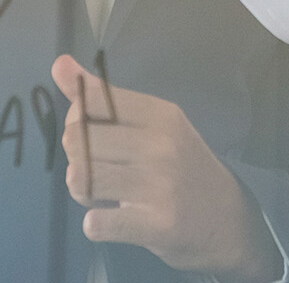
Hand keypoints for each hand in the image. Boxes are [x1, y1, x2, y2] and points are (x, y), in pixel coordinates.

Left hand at [50, 55, 282, 281]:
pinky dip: (95, 224)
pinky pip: (96, 222)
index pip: (89, 99)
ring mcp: (161, 184)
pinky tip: (112, 220)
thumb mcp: (153, 125)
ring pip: (80, 179)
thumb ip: (102, 97)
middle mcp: (161, 143)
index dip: (77, 120)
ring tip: (103, 196)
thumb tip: (59, 64)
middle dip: (77, 159)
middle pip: (76, 138)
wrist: (229, 221)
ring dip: (82, 192)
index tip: (96, 136)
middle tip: (101, 171)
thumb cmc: (183, 168)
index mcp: (159, 114)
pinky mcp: (157, 224)